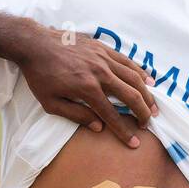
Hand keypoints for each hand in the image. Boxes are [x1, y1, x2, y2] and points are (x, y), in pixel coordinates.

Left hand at [15, 22, 157, 146]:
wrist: (35, 45)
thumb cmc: (40, 76)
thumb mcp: (51, 103)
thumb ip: (76, 115)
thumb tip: (99, 127)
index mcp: (87, 89)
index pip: (112, 115)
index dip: (125, 131)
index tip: (134, 142)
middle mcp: (100, 73)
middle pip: (131, 95)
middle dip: (143, 112)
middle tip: (148, 124)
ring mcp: (103, 59)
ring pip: (134, 77)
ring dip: (146, 94)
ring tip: (153, 107)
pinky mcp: (103, 49)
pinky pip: (127, 61)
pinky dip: (140, 72)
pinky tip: (147, 81)